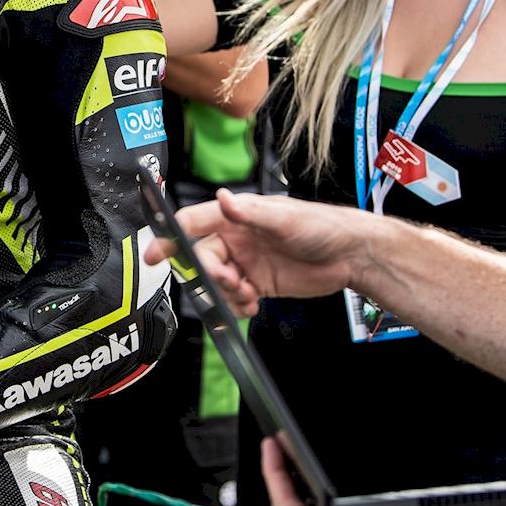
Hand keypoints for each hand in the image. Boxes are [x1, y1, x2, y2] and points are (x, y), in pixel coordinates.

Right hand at [144, 188, 371, 311]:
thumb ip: (251, 212)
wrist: (350, 255)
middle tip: (230, 283)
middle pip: (201, 259)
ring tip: (247, 296)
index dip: (171, 237)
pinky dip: (236, 307)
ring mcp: (246, 262)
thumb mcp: (285, 218)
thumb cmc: (322, 226)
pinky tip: (251, 305)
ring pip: (215, 283)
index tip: (155, 255)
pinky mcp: (258, 283)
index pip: (193, 224)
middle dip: (209, 276)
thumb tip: (223, 199)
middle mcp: (237, 239)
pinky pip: (233, 299)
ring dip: (224, 294)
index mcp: (237, 217)